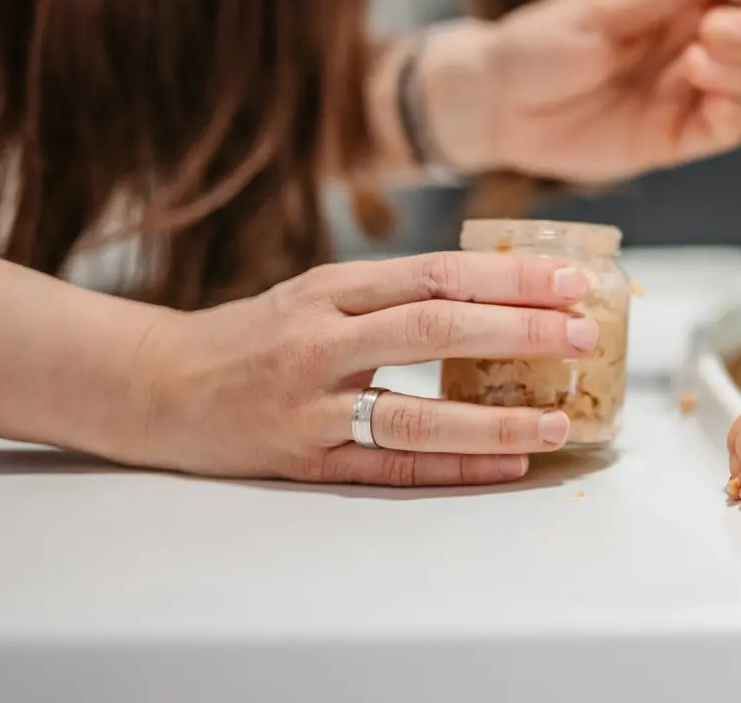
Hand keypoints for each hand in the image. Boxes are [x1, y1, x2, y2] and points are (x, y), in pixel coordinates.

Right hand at [126, 252, 600, 485]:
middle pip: (437, 329)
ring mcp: (312, 405)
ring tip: (558, 420)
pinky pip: (394, 466)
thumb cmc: (256, 336)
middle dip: (520, 332)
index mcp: (334, 289)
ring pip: (418, 411)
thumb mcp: (320, 294)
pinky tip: (508, 464)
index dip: (511, 277)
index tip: (572, 281)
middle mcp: (322, 341)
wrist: (156, 386)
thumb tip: (505, 292)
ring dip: (498, 418)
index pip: (438, 273)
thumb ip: (397, 294)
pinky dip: (457, 467)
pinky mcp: (304, 459)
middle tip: (583, 336)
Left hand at [432, 0, 740, 183]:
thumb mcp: (602, 3)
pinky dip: (733, 111)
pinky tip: (699, 94)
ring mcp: (697, 92)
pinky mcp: (682, 137)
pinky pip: (733, 128)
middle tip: (710, 32)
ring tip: (694, 64)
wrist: (499, 103)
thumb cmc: (542, 41)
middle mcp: (706, 43)